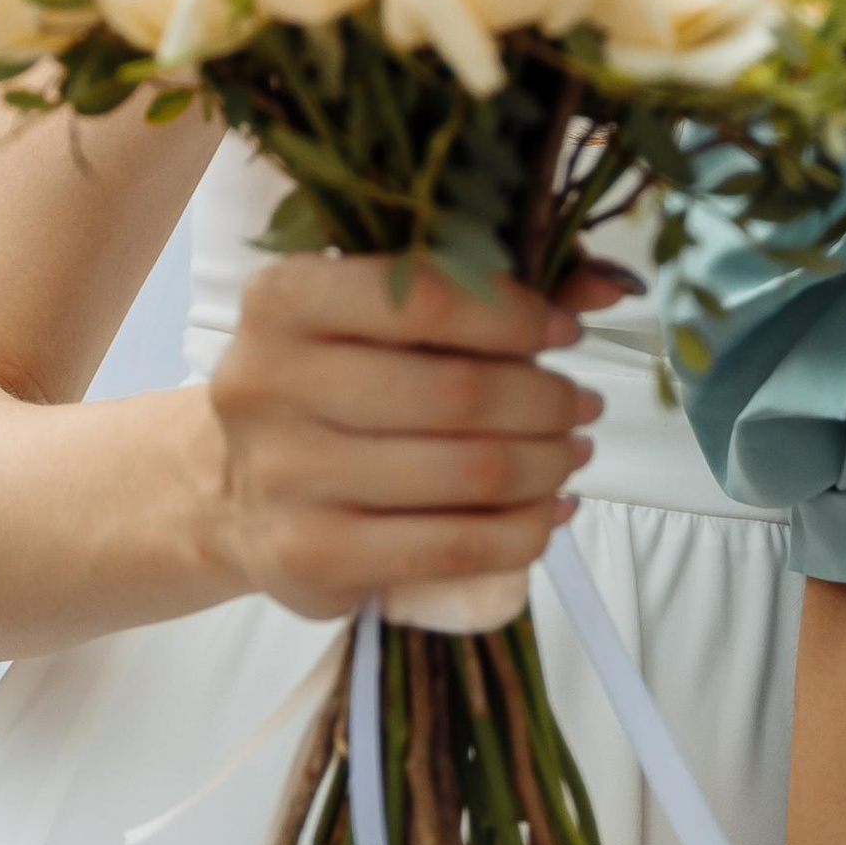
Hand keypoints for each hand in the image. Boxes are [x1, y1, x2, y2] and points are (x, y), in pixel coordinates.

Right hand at [205, 251, 622, 618]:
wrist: (234, 492)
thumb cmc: (333, 385)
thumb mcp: (385, 321)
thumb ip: (490, 292)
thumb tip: (612, 285)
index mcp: (281, 301)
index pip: (422, 296)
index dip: (514, 314)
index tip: (563, 333)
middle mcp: (267, 384)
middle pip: (457, 392)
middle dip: (544, 399)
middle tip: (581, 405)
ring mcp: (285, 478)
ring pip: (468, 472)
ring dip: (547, 464)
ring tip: (570, 454)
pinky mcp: (312, 559)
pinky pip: (456, 546)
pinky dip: (525, 529)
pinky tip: (548, 511)